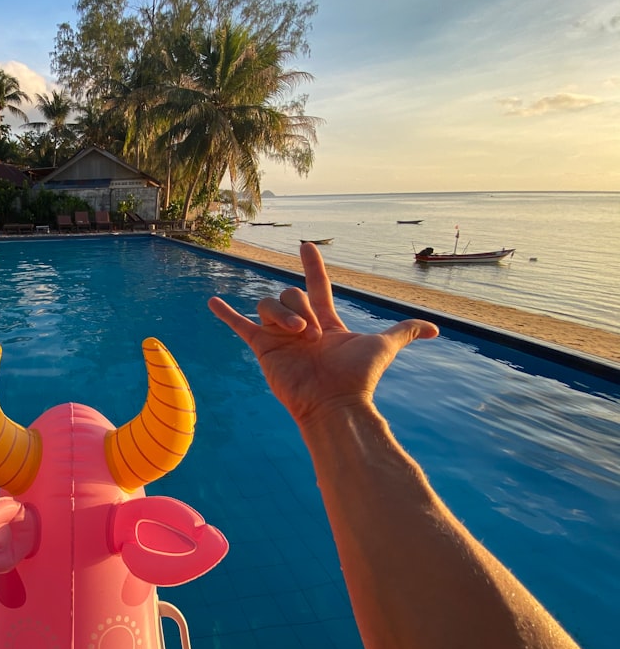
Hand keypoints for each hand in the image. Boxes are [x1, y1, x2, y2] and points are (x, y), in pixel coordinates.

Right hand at [208, 244, 438, 425]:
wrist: (333, 403)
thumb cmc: (358, 378)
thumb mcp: (384, 346)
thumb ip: (404, 332)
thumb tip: (437, 330)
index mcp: (325, 321)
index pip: (316, 285)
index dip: (313, 264)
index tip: (307, 245)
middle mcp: (299, 325)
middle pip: (291, 293)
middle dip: (300, 305)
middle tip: (313, 333)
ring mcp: (278, 335)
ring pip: (269, 303)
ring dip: (282, 314)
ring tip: (296, 335)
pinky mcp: (262, 347)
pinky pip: (240, 326)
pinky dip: (226, 314)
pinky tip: (212, 301)